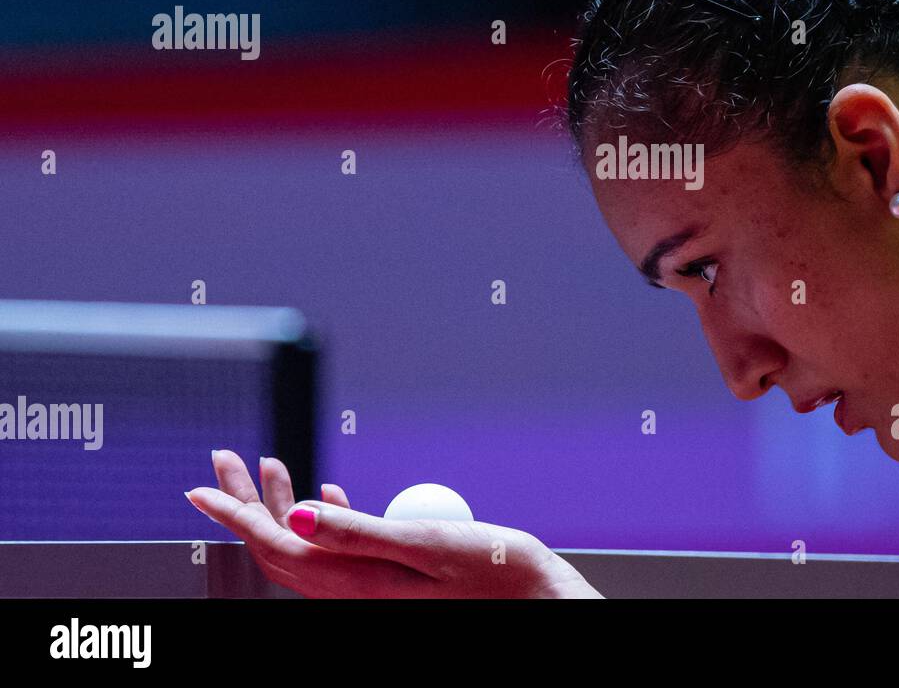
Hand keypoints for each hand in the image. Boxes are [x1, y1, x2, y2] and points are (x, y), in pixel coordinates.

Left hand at [186, 450, 601, 597]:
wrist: (537, 600)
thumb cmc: (494, 573)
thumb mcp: (426, 544)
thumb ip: (359, 532)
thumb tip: (297, 515)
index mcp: (353, 582)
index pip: (274, 545)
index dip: (233, 514)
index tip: (201, 485)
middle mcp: (352, 589)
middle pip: (278, 545)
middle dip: (247, 501)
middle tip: (226, 458)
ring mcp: (368, 586)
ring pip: (304, 546)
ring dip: (281, 504)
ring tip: (269, 464)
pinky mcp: (388, 579)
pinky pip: (336, 551)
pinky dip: (322, 519)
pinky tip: (328, 494)